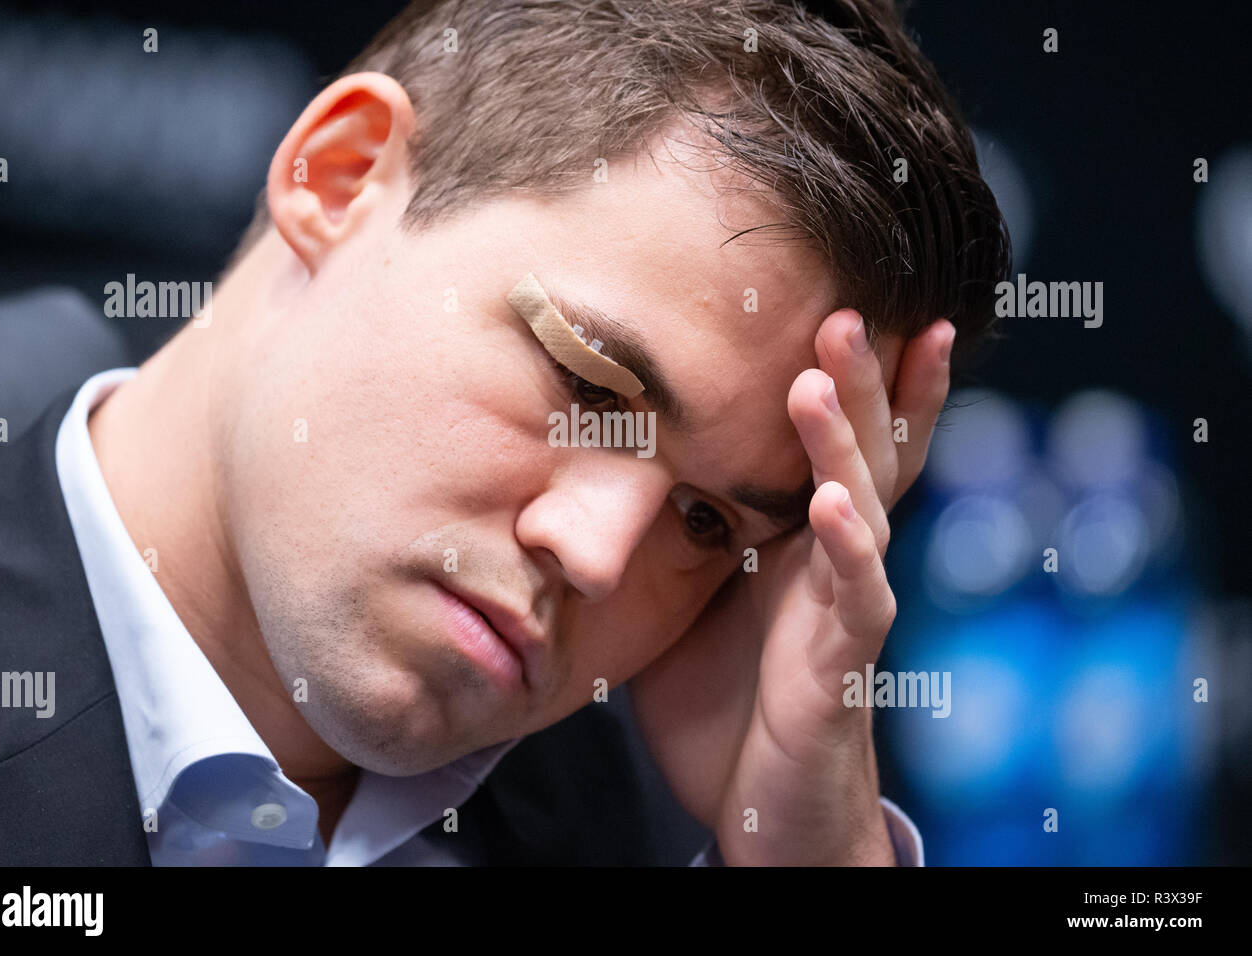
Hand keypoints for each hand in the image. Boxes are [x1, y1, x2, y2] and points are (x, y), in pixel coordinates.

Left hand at [630, 309, 954, 864]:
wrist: (762, 810)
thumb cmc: (725, 704)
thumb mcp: (683, 600)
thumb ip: (669, 533)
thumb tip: (600, 468)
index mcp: (799, 538)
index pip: (836, 442)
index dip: (855, 379)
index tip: (853, 298)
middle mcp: (835, 558)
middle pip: (863, 452)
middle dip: (861, 378)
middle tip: (850, 304)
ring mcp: (846, 607)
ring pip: (864, 506)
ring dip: (844, 441)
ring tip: (823, 375)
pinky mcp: (843, 664)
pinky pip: (855, 598)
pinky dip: (849, 549)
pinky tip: (835, 506)